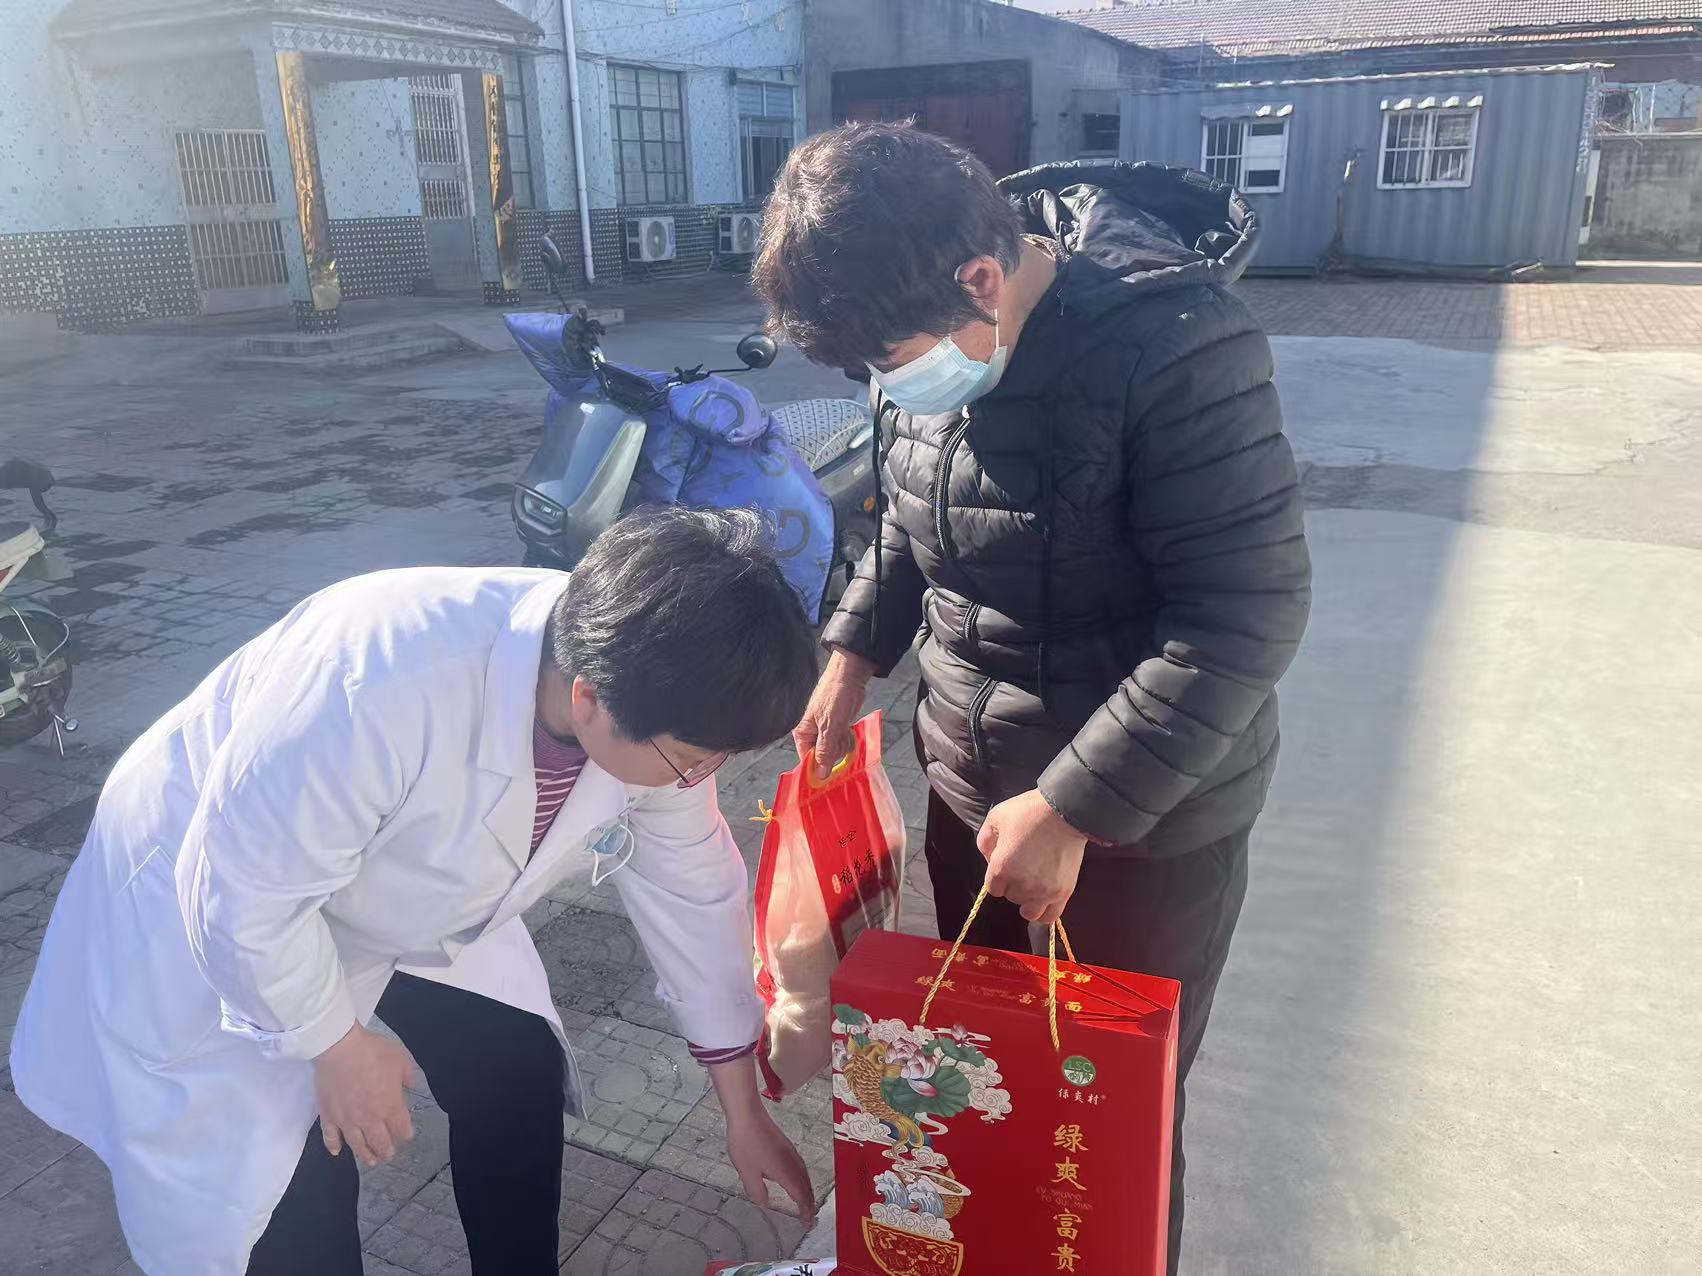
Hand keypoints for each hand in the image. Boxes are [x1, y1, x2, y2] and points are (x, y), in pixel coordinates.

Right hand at [312, 1023, 415, 1167]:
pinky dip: (333, 1146)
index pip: (401, 1128)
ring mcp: (347, 1120)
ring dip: (365, 1155)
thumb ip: (408, 1076)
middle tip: (388, 1155)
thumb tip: (410, 1087)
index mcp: (391, 1107)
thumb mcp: (401, 1059)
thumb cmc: (373, 1052)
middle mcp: (370, 1119)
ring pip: (357, 1145)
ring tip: (370, 1161)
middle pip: (380, 1142)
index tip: (406, 1135)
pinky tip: (337, 1152)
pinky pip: (330, 1137)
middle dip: (386, 1150)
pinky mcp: (328, 1116)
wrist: (339, 1048)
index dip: (406, 1133)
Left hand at [726, 1102, 816, 1224]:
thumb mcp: (747, 1172)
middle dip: (809, 1202)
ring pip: (804, 1175)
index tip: (807, 1222)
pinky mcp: (786, 1146)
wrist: (748, 1114)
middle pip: (806, 1185)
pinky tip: (795, 1180)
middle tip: (810, 1217)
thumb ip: (757, 1191)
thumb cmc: (746, 1144)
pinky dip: (802, 1179)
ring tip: (806, 1202)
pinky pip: (800, 1167)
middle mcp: (792, 1162)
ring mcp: (790, 1152)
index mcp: (785, 1172)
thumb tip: (765, 1204)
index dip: (805, 1209)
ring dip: (807, 1191)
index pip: (800, 1194)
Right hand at [793, 648, 874, 780]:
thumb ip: (825, 751)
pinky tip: (849, 728)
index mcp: (804, 733)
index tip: (830, 775)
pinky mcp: (838, 728)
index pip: (807, 760)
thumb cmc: (835, 696)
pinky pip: (843, 742)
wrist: (850, 677)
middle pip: (823, 758)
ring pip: (836, 751)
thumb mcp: (830, 727)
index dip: (818, 769)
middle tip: (839, 737)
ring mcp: (827, 731)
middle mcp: (813, 734)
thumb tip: (819, 774)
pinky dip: (848, 738)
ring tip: (845, 729)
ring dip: (843, 744)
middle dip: (835, 751)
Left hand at [979, 790, 1087, 926]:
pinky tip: (1044, 901)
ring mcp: (1043, 891)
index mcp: (1001, 868)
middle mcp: (1021, 885)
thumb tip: (989, 858)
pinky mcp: (1063, 892)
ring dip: (1028, 901)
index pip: (993, 888)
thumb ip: (985, 841)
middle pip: (1011, 897)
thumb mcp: (996, 818)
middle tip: (1024, 867)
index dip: (998, 877)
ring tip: (1034, 885)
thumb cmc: (1029, 812)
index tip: (1007, 865)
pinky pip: (1050, 916)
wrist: (1064, 811)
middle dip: (1014, 885)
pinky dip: (1045, 912)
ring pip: (1029, 912)